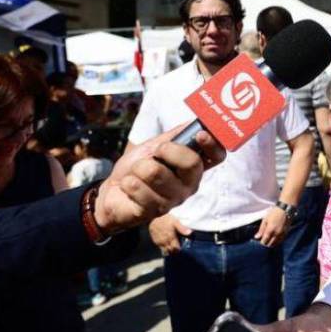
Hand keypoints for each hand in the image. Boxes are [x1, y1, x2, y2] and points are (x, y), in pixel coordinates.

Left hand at [94, 125, 222, 234]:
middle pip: (192, 163)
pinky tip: (130, 187)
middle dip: (168, 150)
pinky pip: (139, 188)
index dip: (213, 144)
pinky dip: (128, 182)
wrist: (113, 190)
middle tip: (156, 152)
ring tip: (136, 174)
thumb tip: (196, 120)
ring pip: (157, 173)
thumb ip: (176, 135)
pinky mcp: (154, 211)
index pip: (217, 156)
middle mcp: (189, 184)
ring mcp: (173, 199)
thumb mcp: (155, 145)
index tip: (200, 134)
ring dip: (139, 168)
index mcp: (193, 166)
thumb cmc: (137, 167)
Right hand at [149, 213, 191, 254]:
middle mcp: (165, 241)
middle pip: (171, 251)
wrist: (155, 221)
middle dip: (174, 251)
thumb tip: (190, 232)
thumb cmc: (167, 220)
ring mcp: (160, 242)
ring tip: (172, 247)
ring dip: (169, 250)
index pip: (176, 248)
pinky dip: (165, 248)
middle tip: (177, 247)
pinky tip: (167, 245)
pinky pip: (161, 249)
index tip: (180, 247)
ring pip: (166, 251)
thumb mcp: (175, 221)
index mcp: (171, 237)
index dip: (178, 249)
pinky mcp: (156, 242)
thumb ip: (182, 228)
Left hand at [255, 206, 288, 246]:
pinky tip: (274, 238)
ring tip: (269, 239)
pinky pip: (280, 241)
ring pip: (276, 244)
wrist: (285, 209)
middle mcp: (276, 234)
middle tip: (264, 240)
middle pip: (270, 244)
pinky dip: (277, 241)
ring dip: (271, 243)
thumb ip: (261, 229)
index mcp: (270, 230)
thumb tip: (257, 237)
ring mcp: (282, 234)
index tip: (259, 240)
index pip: (264, 242)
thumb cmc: (274, 212)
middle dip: (266, 244)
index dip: (261, 242)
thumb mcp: (265, 219)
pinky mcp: (286, 233)